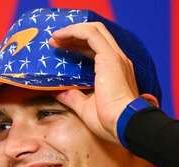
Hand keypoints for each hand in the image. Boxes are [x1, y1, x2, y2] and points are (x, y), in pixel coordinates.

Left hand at [49, 22, 155, 143]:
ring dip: (72, 31)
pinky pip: (90, 34)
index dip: (78, 45)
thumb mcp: (86, 107)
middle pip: (95, 36)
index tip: (61, 49)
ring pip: (93, 30)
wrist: (123, 125)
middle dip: (74, 35)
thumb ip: (73, 97)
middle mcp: (117, 60)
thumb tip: (58, 93)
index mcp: (115, 71)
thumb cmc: (110, 122)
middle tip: (55, 41)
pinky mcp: (109, 57)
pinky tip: (60, 36)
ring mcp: (115, 57)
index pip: (96, 49)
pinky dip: (74, 31)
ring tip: (55, 37)